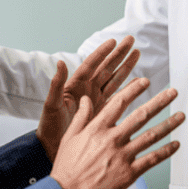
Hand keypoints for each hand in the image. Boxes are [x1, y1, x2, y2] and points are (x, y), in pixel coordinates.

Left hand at [37, 38, 139, 161]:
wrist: (52, 147)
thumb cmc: (49, 126)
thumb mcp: (52, 105)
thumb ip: (57, 85)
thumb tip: (60, 62)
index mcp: (75, 86)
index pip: (91, 65)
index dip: (101, 53)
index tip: (113, 41)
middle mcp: (87, 90)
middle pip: (106, 68)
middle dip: (118, 54)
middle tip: (131, 41)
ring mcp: (96, 100)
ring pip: (114, 79)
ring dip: (125, 67)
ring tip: (136, 54)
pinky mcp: (102, 112)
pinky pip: (118, 97)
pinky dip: (128, 89)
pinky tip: (138, 81)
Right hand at [50, 79, 183, 188]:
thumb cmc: (66, 167)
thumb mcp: (69, 137)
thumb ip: (81, 117)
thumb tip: (85, 99)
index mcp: (97, 129)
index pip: (119, 103)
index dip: (134, 90)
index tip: (145, 81)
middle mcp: (112, 139)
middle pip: (141, 115)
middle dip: (159, 102)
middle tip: (173, 92)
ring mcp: (122, 156)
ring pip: (151, 136)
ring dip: (169, 125)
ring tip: (181, 116)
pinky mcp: (128, 174)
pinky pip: (152, 159)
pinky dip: (166, 151)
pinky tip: (176, 144)